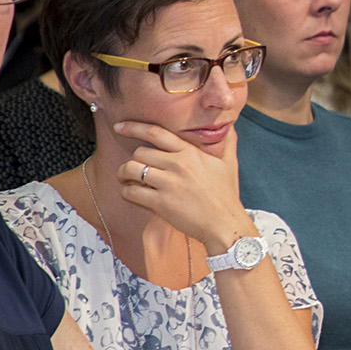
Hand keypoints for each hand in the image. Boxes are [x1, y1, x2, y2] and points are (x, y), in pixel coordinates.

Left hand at [114, 120, 256, 253]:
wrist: (226, 224)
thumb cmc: (227, 195)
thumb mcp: (229, 164)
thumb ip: (227, 142)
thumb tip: (230, 125)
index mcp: (190, 153)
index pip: (155, 133)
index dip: (133, 127)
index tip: (120, 126)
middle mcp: (178, 164)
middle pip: (139, 152)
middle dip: (133, 160)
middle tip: (132, 168)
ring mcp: (169, 183)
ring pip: (131, 169)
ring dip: (124, 174)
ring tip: (126, 179)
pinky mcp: (161, 203)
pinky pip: (132, 192)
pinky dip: (127, 192)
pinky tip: (133, 194)